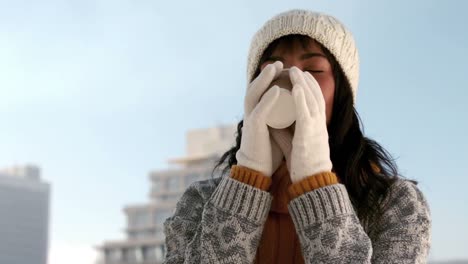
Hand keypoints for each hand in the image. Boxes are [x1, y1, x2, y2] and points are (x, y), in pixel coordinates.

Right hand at [236, 61, 284, 176]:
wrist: (258, 171)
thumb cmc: (269, 151)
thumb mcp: (277, 131)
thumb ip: (282, 120)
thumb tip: (295, 110)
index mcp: (258, 113)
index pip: (262, 91)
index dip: (271, 78)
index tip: (284, 68)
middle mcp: (252, 113)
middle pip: (256, 88)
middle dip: (267, 74)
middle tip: (279, 62)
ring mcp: (251, 120)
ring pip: (254, 94)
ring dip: (265, 79)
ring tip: (275, 67)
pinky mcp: (254, 129)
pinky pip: (260, 111)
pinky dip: (269, 99)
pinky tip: (278, 90)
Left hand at [288, 67, 332, 182]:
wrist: (311, 182)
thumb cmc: (302, 165)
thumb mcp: (293, 144)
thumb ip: (285, 132)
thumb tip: (273, 122)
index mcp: (317, 126)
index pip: (315, 102)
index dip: (309, 88)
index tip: (299, 77)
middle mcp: (319, 125)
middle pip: (315, 97)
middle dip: (306, 81)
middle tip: (296, 69)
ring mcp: (316, 129)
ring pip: (312, 100)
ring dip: (303, 84)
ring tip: (294, 71)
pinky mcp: (309, 135)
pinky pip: (306, 113)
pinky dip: (302, 99)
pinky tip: (296, 87)